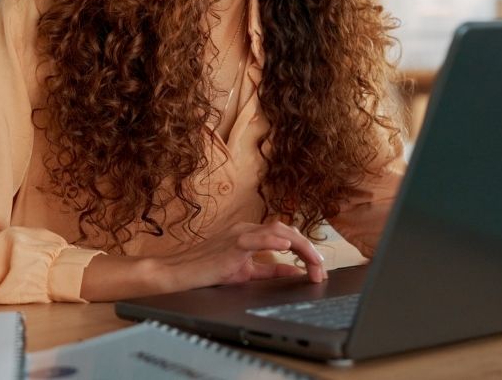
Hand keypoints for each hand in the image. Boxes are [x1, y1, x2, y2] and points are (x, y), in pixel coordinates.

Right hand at [159, 220, 326, 290]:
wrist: (180, 272)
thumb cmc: (208, 270)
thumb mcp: (246, 272)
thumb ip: (270, 270)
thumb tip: (294, 271)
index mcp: (251, 233)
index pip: (286, 236)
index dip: (306, 250)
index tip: (317, 268)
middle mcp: (248, 229)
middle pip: (287, 231)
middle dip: (309, 249)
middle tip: (321, 270)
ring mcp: (240, 234)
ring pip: (277, 231)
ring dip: (300, 246)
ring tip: (314, 261)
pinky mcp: (231, 244)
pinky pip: (256, 238)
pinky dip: (273, 240)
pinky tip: (286, 246)